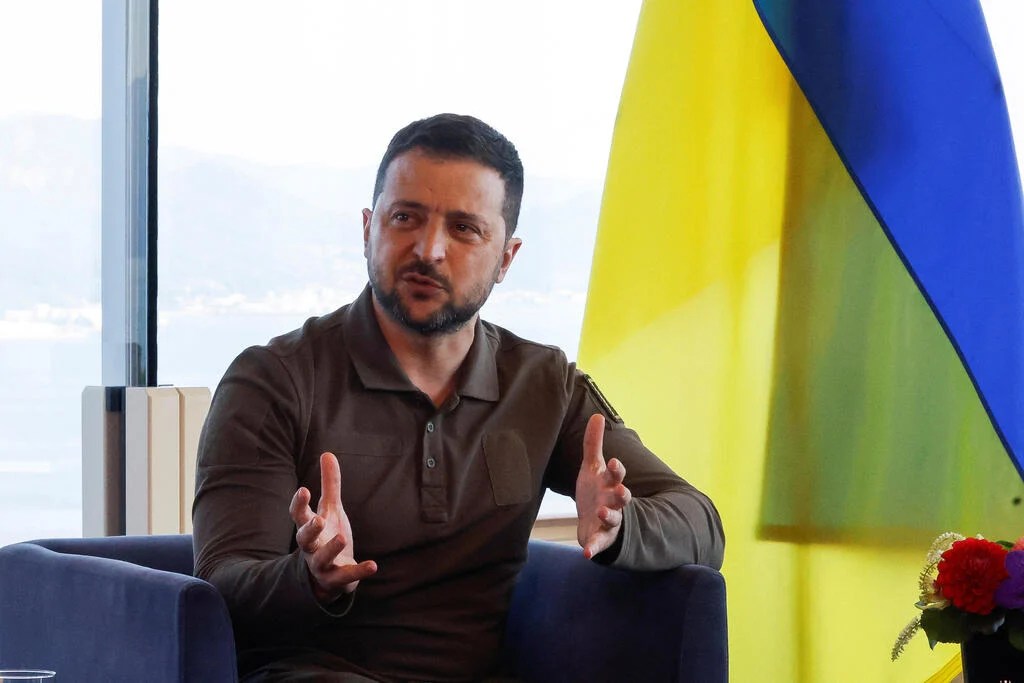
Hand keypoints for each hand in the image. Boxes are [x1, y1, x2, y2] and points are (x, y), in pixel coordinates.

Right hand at [289, 452, 376, 602]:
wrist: (329, 576)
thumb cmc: (327, 536)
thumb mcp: (330, 510)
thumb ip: (329, 485)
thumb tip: (327, 454)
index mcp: (310, 528)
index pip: (298, 515)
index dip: (299, 504)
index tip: (303, 489)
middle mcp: (311, 547)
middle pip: (303, 539)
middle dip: (309, 530)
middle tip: (318, 520)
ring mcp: (322, 565)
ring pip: (321, 559)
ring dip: (330, 549)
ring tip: (342, 538)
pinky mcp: (337, 580)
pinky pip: (346, 576)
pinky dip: (358, 571)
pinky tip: (373, 565)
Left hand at [575, 414, 631, 558]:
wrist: (594, 520)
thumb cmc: (595, 490)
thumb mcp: (592, 467)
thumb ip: (593, 443)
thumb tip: (597, 415)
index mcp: (610, 484)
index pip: (617, 474)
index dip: (616, 469)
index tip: (613, 462)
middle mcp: (612, 502)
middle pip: (622, 497)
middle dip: (622, 494)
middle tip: (622, 491)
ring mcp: (608, 521)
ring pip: (612, 519)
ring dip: (609, 516)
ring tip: (601, 513)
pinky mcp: (599, 538)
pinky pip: (597, 544)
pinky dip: (593, 549)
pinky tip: (586, 554)